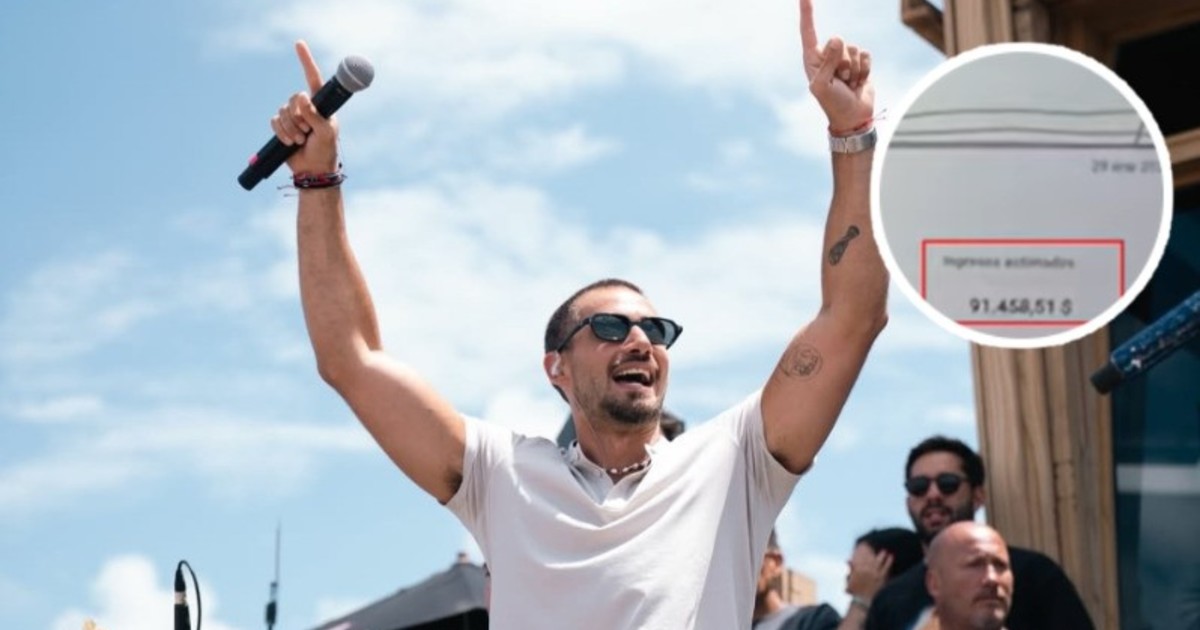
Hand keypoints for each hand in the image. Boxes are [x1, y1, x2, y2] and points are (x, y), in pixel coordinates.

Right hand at [270, 40, 339, 175]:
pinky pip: (275, 121)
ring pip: (283, 111)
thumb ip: (315, 115)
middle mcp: (306, 107)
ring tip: (301, 140)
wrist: (313, 170)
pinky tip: (289, 142)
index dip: (306, 60)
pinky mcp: (282, 126)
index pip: (313, 78)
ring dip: (290, 128)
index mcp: (321, 104)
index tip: (298, 43)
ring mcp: (294, 116)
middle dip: (298, 118)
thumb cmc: (325, 150)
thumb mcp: (325, 133)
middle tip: (307, 132)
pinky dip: (280, 132)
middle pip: (293, 99)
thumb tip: (302, 97)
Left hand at [799, 0, 874, 132]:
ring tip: (848, 84)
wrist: (853, 118)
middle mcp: (827, 55)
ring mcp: (844, 58)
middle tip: (839, 81)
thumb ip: (828, 62)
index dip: (807, 13)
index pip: (808, 31)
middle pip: (838, 41)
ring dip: (854, 69)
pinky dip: (865, 69)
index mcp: (812, 59)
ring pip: (853, 48)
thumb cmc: (832, 104)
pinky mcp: (860, 62)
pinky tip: (858, 82)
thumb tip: (837, 38)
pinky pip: (866, 53)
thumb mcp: (822, 86)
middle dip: (842, 63)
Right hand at [846, 548, 891, 599]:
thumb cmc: (855, 592)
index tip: (866, 546)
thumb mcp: (849, 581)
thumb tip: (848, 560)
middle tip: (875, 548)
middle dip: (873, 552)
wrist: (863, 601)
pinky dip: (888, 561)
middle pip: (871, 558)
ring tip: (884, 551)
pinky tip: (891, 557)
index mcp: (858, 570)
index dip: (864, 551)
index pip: (862, 557)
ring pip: (878, 561)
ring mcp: (874, 573)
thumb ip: (850, 570)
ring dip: (882, 555)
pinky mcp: (881, 578)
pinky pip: (886, 567)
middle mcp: (866, 570)